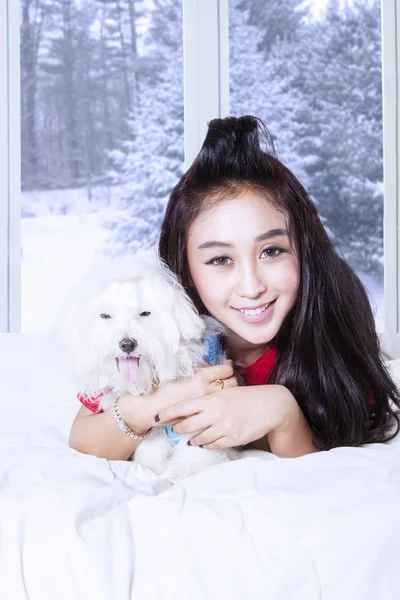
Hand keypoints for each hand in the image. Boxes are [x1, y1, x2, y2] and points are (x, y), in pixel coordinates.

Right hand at [117, 361, 237, 433]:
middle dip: (233, 377)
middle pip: (232, 382)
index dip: (228, 366)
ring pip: (229, 395)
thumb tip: (209, 366)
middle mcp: (205, 392)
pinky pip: (218, 406)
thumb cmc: (159, 387)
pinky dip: (221, 401)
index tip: (227, 365)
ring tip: (225, 387)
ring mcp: (204, 405)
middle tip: (228, 376)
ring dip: (230, 390)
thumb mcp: (178, 372)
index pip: (225, 369)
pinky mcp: (201, 415)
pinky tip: (217, 400)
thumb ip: (196, 370)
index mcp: (198, 378)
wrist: (148, 408)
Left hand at [155, 384, 298, 448]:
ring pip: (199, 438)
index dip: (168, 412)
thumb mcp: (227, 392)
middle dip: (178, 428)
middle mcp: (216, 414)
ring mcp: (224, 428)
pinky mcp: (233, 439)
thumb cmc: (249, 396)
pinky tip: (205, 442)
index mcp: (213, 399)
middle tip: (175, 428)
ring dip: (192, 439)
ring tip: (190, 439)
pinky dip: (207, 444)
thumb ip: (210, 398)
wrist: (271, 406)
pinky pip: (214, 445)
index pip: (183, 406)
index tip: (157, 416)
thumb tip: (193, 406)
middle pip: (187, 425)